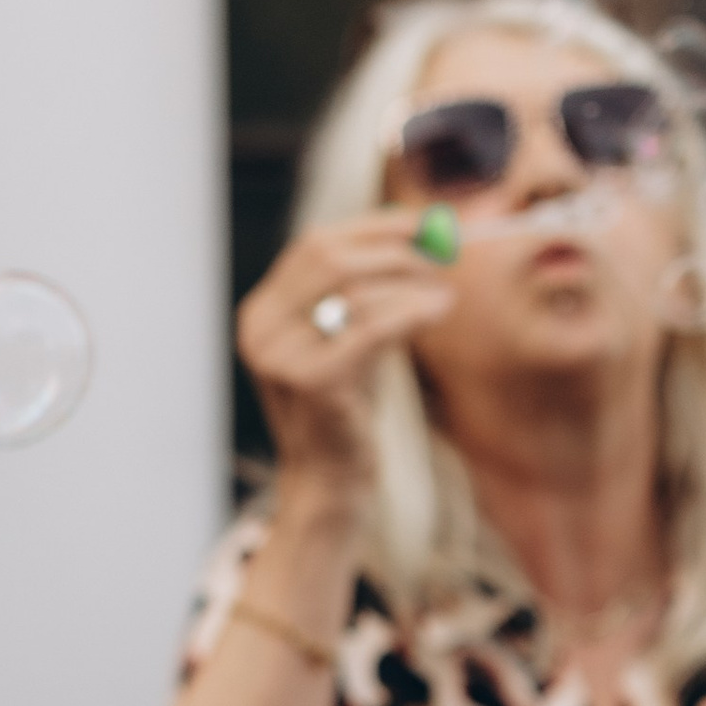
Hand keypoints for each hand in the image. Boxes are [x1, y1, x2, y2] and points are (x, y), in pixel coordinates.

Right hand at [234, 210, 459, 510]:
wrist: (328, 482)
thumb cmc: (344, 410)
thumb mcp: (343, 340)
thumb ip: (360, 292)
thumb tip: (417, 235)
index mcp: (261, 314)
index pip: (314, 246)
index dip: (371, 227)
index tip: (421, 223)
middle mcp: (261, 330)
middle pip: (332, 258)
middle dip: (392, 248)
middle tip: (441, 253)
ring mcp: (281, 356)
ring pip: (357, 290)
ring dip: (411, 283)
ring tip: (444, 293)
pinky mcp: (313, 381)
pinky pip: (374, 326)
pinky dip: (414, 310)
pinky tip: (439, 309)